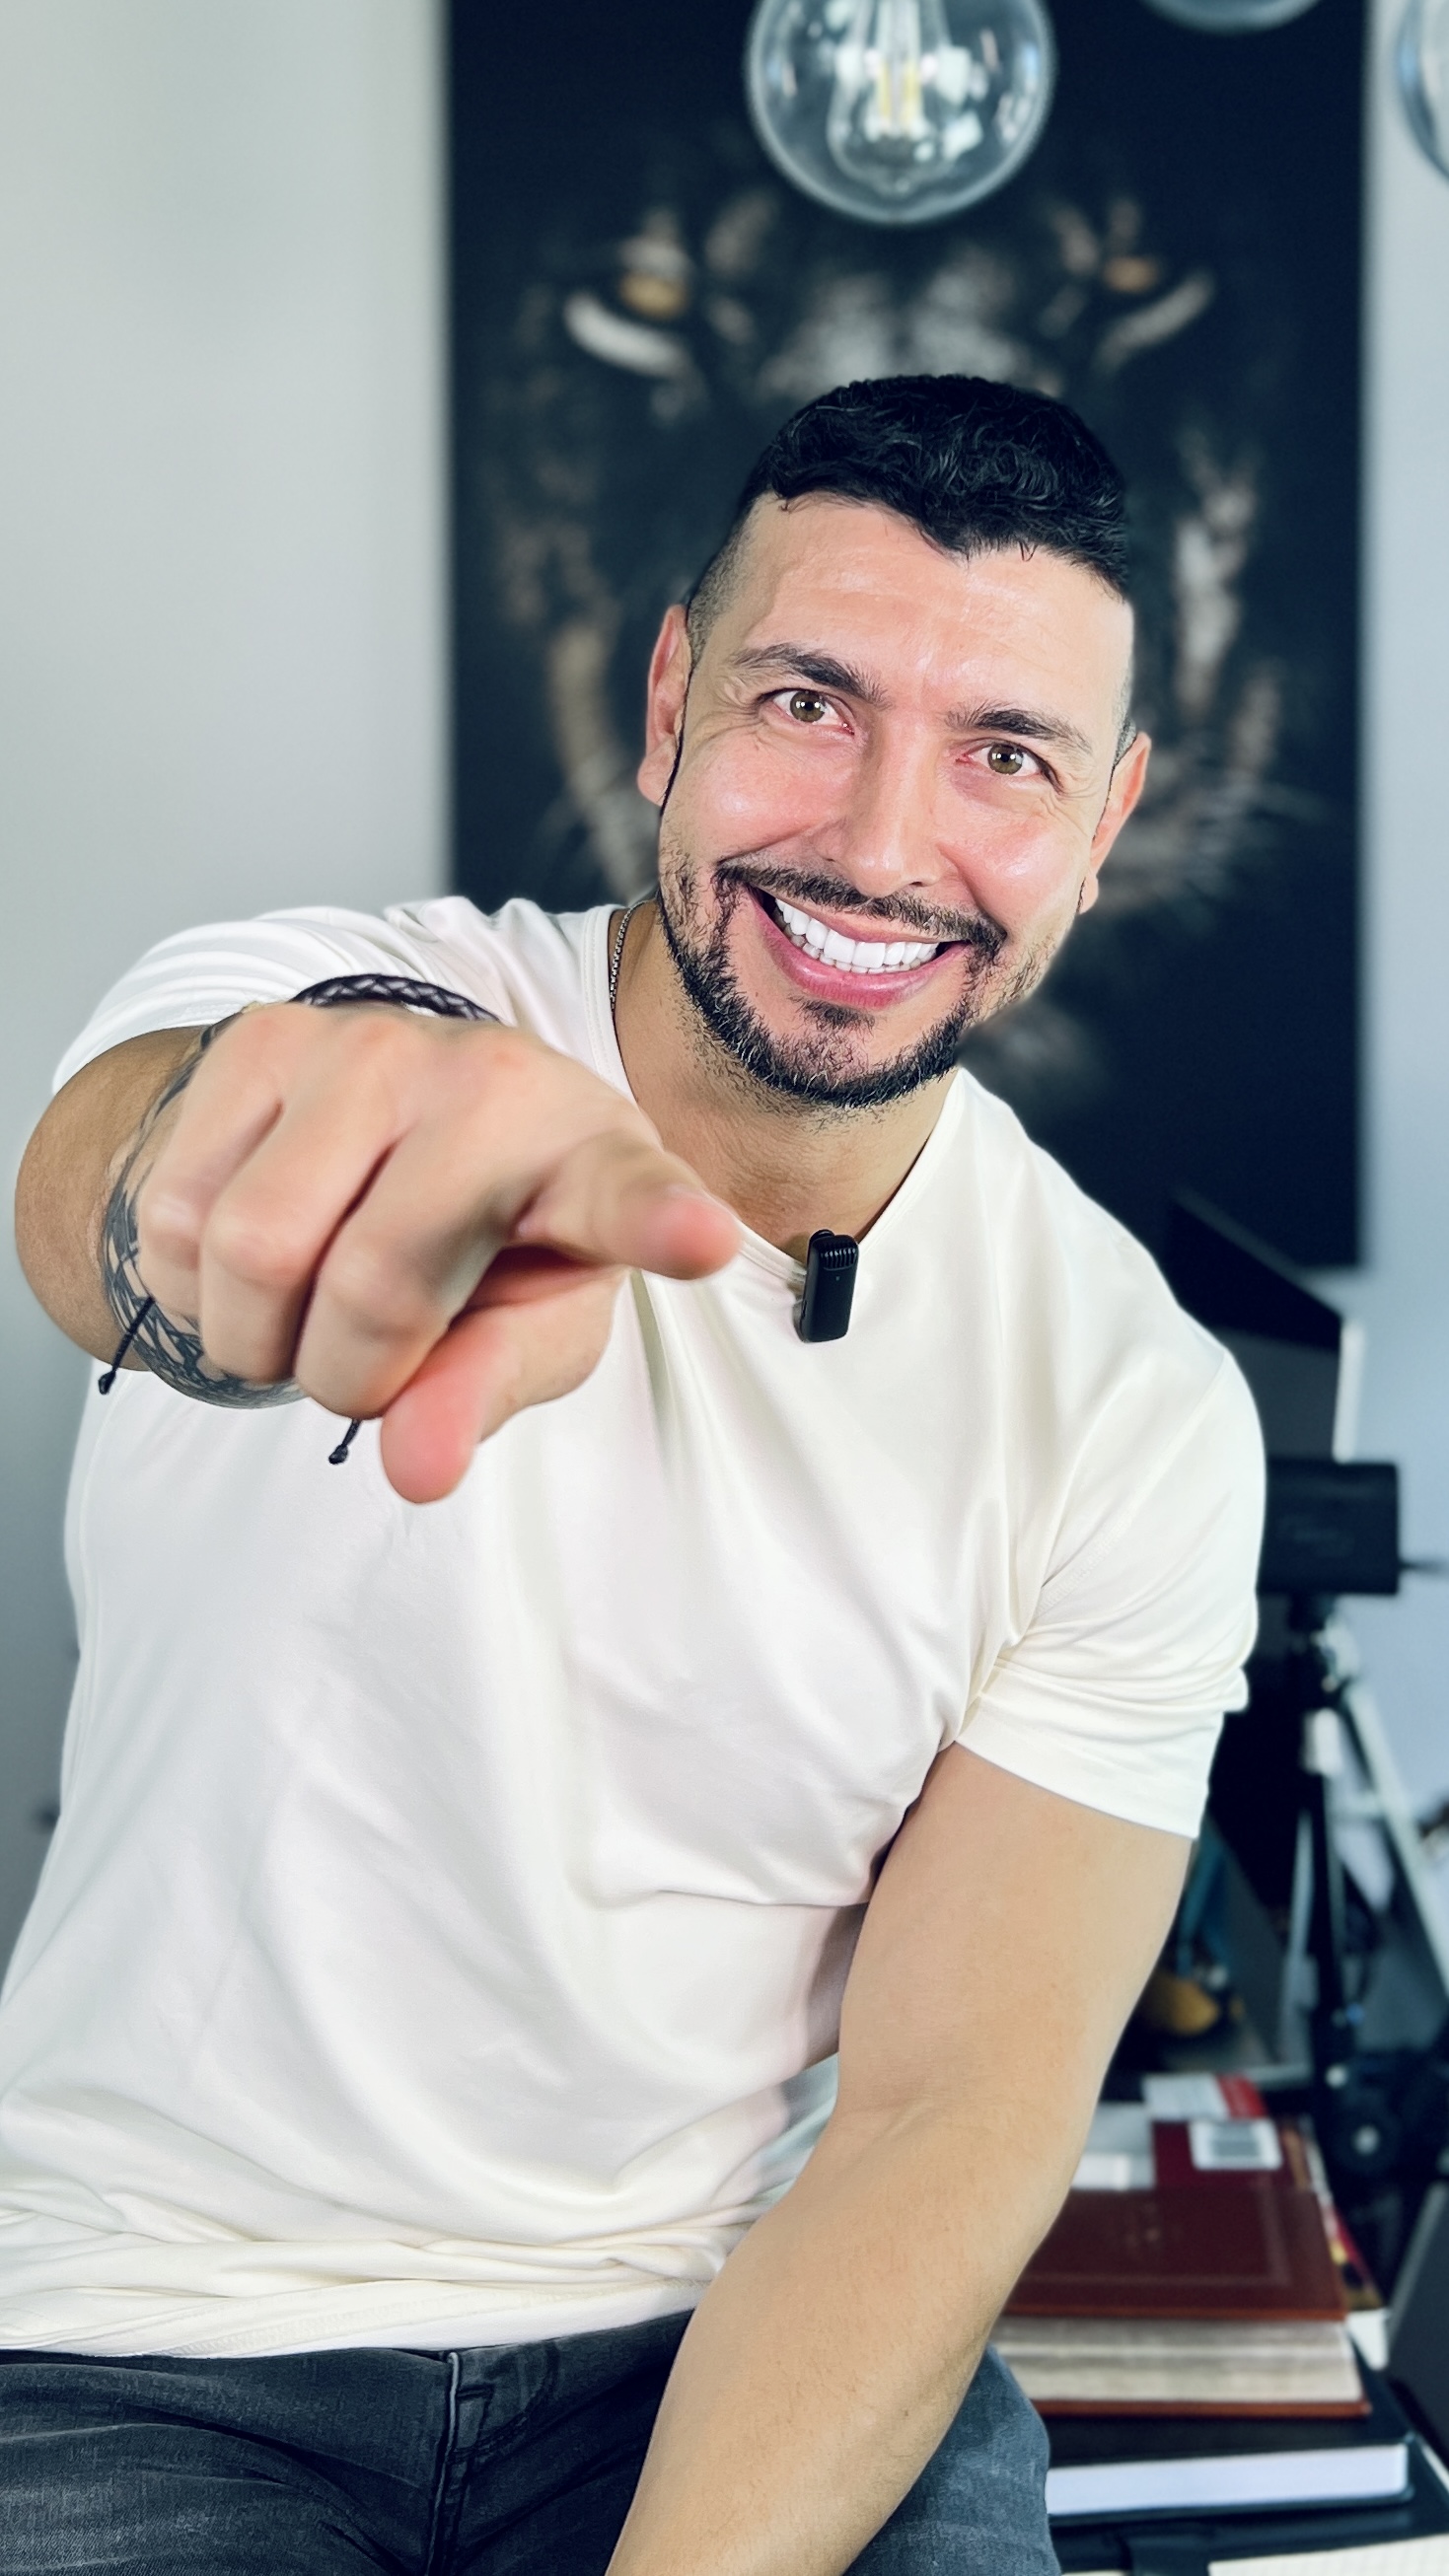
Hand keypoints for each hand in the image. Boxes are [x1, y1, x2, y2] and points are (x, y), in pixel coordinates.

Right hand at [131, 1003, 737, 1500]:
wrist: (385, 1119)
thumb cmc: (493, 1241)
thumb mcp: (525, 1328)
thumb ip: (482, 1394)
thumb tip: (413, 1468)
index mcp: (596, 1161)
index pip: (629, 1200)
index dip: (663, 1223)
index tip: (701, 1241)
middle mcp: (491, 1080)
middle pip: (370, 1290)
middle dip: (344, 1376)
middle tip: (366, 1357)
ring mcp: (370, 1044)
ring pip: (250, 1252)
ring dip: (256, 1334)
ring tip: (311, 1306)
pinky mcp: (262, 1035)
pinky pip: (176, 1214)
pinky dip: (194, 1287)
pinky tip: (256, 1262)